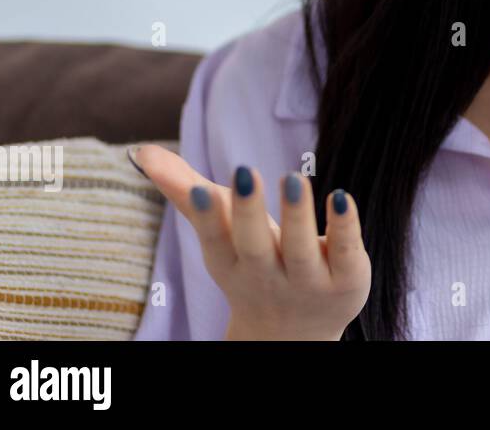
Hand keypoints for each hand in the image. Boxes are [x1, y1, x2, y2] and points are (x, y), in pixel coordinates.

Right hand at [132, 144, 370, 339]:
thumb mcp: (220, 238)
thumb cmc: (254, 269)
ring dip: (297, 214)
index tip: (202, 188)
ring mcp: (308, 281)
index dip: (208, 216)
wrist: (295, 336)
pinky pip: (346, 251)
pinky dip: (344, 226)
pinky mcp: (347, 280)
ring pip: (300, 248)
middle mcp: (266, 275)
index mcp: (231, 263)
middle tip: (245, 170)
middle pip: (254, 244)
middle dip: (249, 210)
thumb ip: (187, 192)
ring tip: (293, 178)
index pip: (216, 240)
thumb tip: (142, 152)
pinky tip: (341, 197)